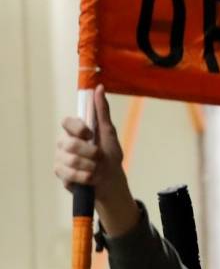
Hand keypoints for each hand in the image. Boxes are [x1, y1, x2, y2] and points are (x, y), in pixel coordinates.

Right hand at [54, 85, 138, 237]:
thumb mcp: (108, 132)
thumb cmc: (110, 154)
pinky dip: (85, 176)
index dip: (78, 128)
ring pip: (70, 160)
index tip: (91, 134)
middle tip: (99, 156)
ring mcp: (60, 158)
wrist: (110, 179)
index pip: (67, 122)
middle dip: (90, 152)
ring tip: (97, 168)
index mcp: (75, 130)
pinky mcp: (60, 173)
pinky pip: (69, 174)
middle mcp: (64, 142)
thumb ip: (102, 111)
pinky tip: (91, 177)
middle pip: (69, 143)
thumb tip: (99, 88)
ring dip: (90, 165)